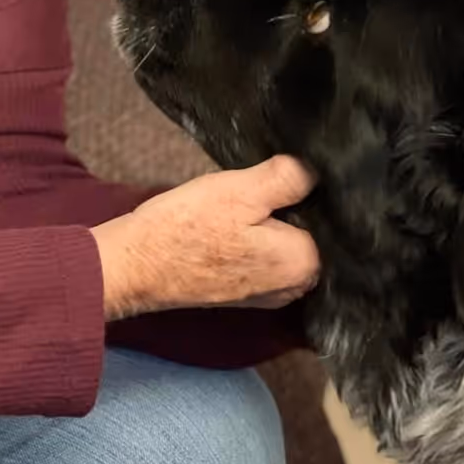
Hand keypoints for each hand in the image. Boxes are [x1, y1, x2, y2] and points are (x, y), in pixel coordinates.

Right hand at [91, 156, 318, 320]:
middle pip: (306, 232)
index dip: (307, 192)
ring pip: (282, 243)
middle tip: (256, 189)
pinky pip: (261, 257)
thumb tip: (318, 169)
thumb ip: (288, 178)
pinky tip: (228, 225)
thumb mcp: (241, 190)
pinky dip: (250, 239)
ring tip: (239, 206)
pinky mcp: (242, 292)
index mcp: (304, 264)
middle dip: (289, 210)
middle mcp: (293, 288)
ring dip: (267, 223)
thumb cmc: (187, 227)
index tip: (280, 179)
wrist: (135, 265)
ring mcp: (266, 294)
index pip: (328, 218)